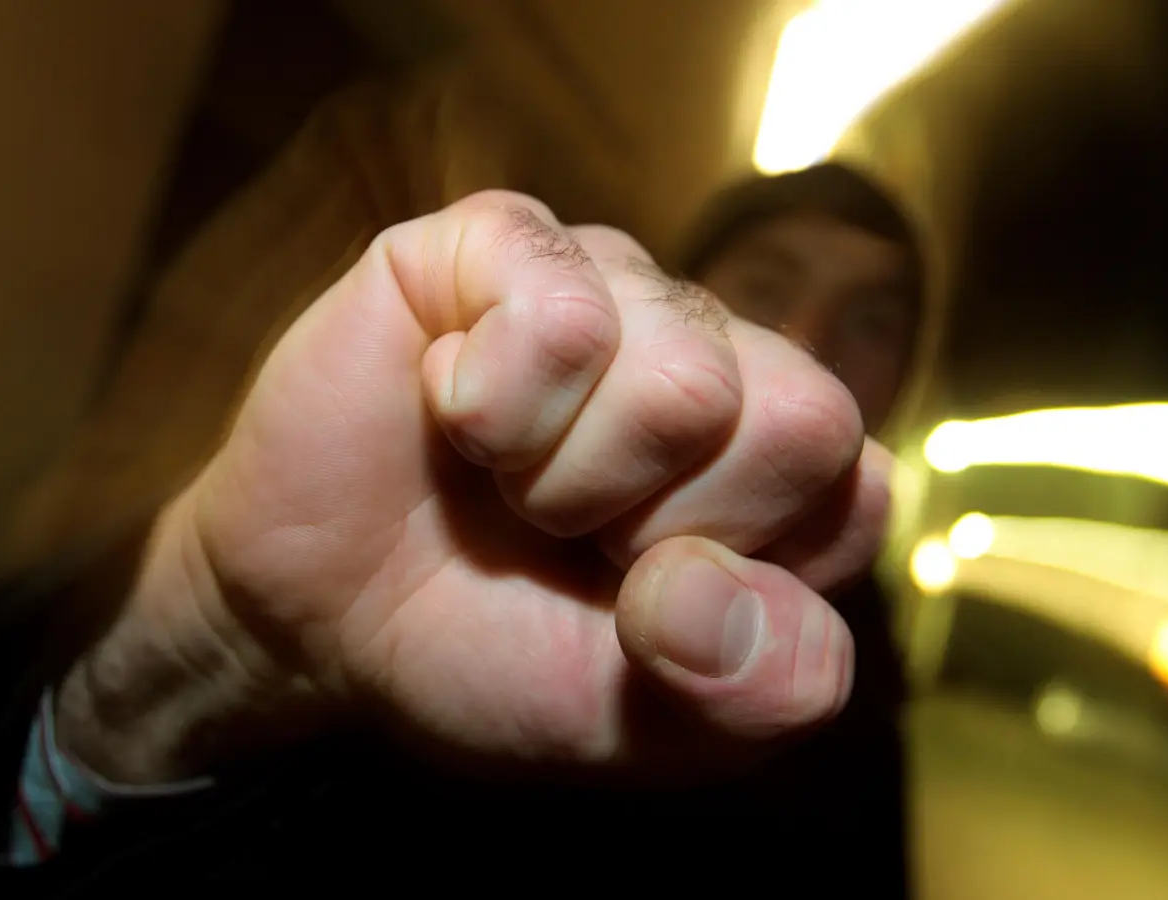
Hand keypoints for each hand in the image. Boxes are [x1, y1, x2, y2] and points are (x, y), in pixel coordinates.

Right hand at [56, 191, 891, 783]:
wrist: (314, 625)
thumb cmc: (489, 651)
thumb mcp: (646, 724)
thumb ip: (753, 688)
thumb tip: (715, 588)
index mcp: (777, 458)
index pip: (853, 490)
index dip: (738, 574)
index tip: (642, 601)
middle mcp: (714, 350)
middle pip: (799, 419)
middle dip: (662, 528)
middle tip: (571, 537)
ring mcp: (612, 283)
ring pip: (684, 377)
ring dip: (564, 480)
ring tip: (505, 482)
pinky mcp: (503, 241)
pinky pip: (557, 308)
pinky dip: (489, 404)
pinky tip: (452, 412)